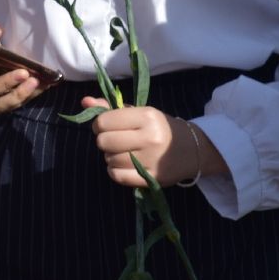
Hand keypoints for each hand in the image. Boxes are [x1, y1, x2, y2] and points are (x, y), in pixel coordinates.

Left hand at [83, 100, 223, 188]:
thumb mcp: (139, 112)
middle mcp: (149, 137)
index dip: (99, 125)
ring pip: (109, 160)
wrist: (193, 149)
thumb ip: (110, 108)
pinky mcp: (152, 178)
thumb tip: (84, 101)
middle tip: (115, 141)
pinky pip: (117, 176)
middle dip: (105, 141)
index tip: (106, 127)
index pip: (103, 122)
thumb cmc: (160, 128)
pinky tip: (123, 165)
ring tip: (124, 152)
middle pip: (104, 142)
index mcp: (146, 116)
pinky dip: (115, 171)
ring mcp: (152, 159)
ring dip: (111, 156)